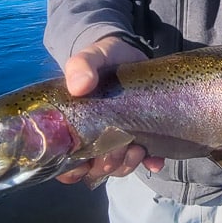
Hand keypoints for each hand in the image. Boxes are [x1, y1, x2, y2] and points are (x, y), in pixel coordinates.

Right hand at [55, 36, 163, 183]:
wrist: (131, 52)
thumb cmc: (103, 58)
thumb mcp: (90, 57)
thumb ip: (80, 66)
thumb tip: (79, 86)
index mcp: (75, 128)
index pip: (66, 163)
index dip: (71, 171)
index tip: (83, 163)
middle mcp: (96, 138)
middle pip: (96, 169)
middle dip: (107, 164)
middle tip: (117, 145)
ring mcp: (121, 139)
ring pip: (119, 167)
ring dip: (127, 164)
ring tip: (136, 148)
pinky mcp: (144, 136)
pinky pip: (147, 159)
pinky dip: (151, 162)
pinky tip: (155, 160)